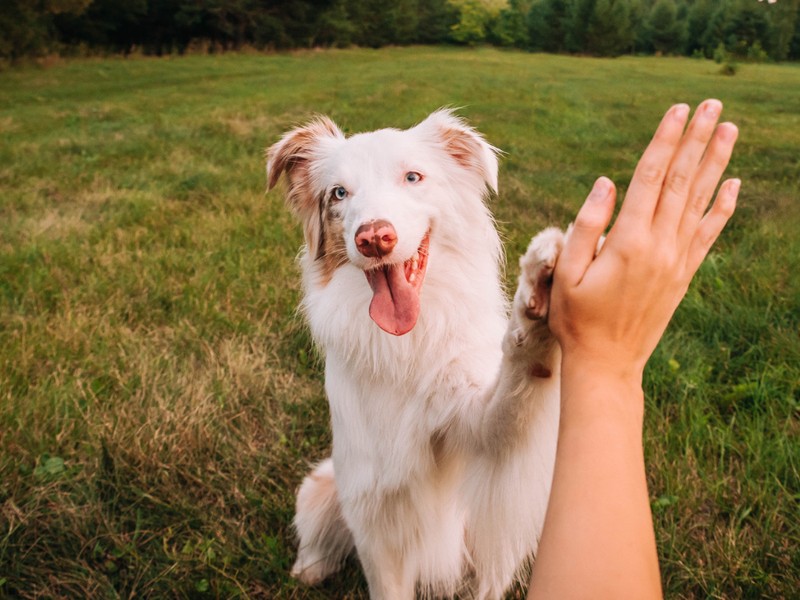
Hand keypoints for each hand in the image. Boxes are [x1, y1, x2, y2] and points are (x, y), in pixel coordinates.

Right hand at [549, 100, 739, 379]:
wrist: (607, 363)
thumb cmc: (576, 318)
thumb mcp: (567, 272)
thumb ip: (586, 225)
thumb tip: (607, 183)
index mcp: (628, 241)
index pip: (651, 178)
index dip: (665, 141)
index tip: (679, 110)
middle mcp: (660, 245)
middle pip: (682, 181)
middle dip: (697, 139)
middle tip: (713, 105)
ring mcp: (677, 260)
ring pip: (700, 201)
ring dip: (716, 163)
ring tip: (729, 129)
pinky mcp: (684, 274)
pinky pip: (708, 234)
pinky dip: (723, 207)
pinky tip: (733, 185)